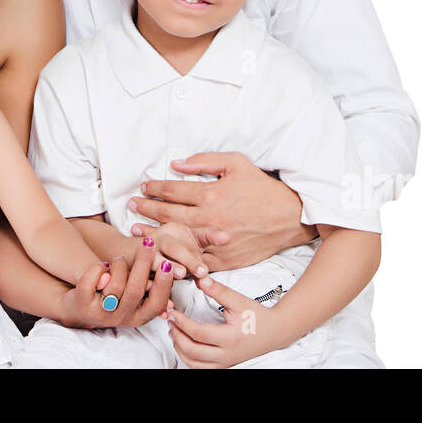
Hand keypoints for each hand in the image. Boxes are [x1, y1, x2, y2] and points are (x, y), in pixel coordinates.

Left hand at [56, 243, 173, 330]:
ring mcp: (101, 314)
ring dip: (118, 265)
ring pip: (115, 285)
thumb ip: (150, 288)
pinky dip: (97, 268)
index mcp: (137, 317)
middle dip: (143, 264)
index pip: (156, 303)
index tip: (168, 264)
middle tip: (148, 244)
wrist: (78, 306)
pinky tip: (101, 266)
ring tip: (118, 259)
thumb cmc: (112, 295)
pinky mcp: (82, 305)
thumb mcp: (132, 296)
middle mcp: (120, 319)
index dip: (163, 284)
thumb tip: (177, 278)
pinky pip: (91, 282)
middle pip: (135, 291)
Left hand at [128, 152, 315, 270]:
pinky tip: (164, 255)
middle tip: (132, 205)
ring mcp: (215, 241)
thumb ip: (205, 161)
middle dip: (146, 209)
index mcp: (211, 195)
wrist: (289, 217)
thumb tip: (177, 164)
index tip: (144, 186)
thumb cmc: (262, 188)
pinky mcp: (223, 259)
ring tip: (137, 231)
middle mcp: (210, 219)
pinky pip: (195, 260)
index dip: (155, 188)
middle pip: (168, 214)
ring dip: (154, 234)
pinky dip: (177, 258)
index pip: (173, 190)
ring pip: (176, 239)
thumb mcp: (237, 163)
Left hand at [166, 276, 281, 368]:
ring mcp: (225, 362)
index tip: (173, 313)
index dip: (182, 323)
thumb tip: (200, 279)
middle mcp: (226, 354)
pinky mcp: (224, 365)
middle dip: (177, 336)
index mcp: (230, 337)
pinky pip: (201, 367)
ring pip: (194, 363)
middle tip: (170, 322)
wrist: (274, 331)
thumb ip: (218, 291)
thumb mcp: (238, 300)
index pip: (198, 333)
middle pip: (192, 351)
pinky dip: (188, 358)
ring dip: (180, 349)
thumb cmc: (257, 316)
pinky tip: (184, 344)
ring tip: (174, 332)